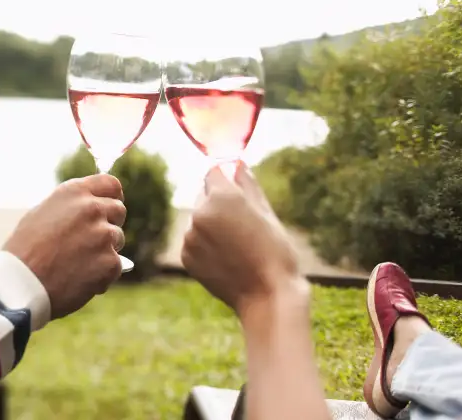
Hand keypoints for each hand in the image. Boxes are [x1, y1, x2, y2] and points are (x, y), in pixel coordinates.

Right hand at [3, 174, 125, 318]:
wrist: (19, 283)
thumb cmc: (24, 251)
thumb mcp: (41, 213)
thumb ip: (70, 207)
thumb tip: (91, 208)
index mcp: (74, 192)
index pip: (110, 184)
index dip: (113, 196)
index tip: (111, 206)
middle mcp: (92, 208)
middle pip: (118, 210)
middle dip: (109, 224)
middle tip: (91, 241)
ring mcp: (103, 235)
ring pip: (117, 239)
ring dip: (104, 250)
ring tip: (78, 264)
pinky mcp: (110, 262)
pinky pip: (115, 266)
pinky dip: (102, 275)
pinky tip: (79, 280)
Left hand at [182, 162, 303, 314]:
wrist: (267, 296)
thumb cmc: (275, 251)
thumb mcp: (267, 212)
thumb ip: (248, 184)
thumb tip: (237, 164)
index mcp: (221, 197)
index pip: (213, 172)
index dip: (226, 179)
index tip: (237, 191)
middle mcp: (199, 213)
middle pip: (203, 195)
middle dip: (218, 203)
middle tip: (243, 224)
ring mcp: (190, 236)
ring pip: (198, 219)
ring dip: (211, 225)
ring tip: (237, 245)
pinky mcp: (186, 256)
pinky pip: (194, 240)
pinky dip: (205, 245)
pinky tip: (227, 258)